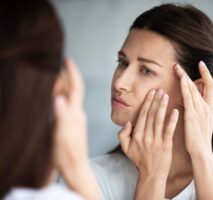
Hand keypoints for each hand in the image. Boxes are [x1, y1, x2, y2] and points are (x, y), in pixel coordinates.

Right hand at [53, 59, 101, 199]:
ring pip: (71, 97)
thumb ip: (61, 116)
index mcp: (75, 114)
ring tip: (57, 76)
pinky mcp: (73, 124)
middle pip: (73, 90)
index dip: (72, 73)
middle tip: (58, 65)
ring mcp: (76, 119)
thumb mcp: (62, 135)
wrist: (75, 167)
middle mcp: (77, 114)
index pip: (76, 88)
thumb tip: (58, 97)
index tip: (68, 60)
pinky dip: (63, 96)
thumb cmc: (68, 154)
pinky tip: (58, 96)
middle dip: (67, 76)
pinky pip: (69, 105)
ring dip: (64, 85)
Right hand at [118, 89, 178, 176]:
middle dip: (155, 100)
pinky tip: (176, 111)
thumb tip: (127, 123)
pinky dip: (172, 120)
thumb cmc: (139, 160)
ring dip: (162, 106)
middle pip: (151, 114)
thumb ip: (122, 135)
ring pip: (159, 119)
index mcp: (136, 135)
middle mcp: (145, 136)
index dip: (147, 102)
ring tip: (166, 95)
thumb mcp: (125, 149)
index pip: (142, 115)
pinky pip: (169, 130)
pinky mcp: (166, 145)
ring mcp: (156, 140)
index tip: (151, 92)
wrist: (152, 175)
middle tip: (160, 89)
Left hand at [174, 61, 212, 157]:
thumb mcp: (203, 122)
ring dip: (184, 76)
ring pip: (193, 88)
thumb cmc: (200, 138)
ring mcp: (200, 109)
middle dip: (192, 72)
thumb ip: (198, 110)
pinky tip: (180, 79)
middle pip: (201, 83)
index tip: (201, 65)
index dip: (206, 74)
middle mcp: (207, 105)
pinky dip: (184, 86)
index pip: (209, 85)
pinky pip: (188, 97)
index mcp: (211, 107)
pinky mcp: (192, 114)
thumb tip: (189, 102)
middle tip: (181, 64)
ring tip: (177, 68)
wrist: (201, 151)